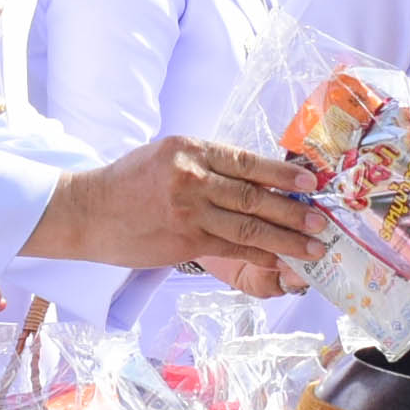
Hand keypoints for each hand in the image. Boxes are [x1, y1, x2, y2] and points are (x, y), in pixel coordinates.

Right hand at [31, 137, 325, 280]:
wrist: (86, 211)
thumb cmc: (126, 183)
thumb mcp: (164, 155)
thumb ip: (204, 162)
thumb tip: (249, 175)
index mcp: (190, 148)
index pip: (247, 161)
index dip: (283, 173)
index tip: (311, 181)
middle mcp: (192, 176)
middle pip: (255, 194)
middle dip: (294, 209)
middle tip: (322, 219)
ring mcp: (189, 209)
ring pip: (249, 224)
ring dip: (286, 237)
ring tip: (314, 245)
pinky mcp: (185, 239)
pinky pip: (232, 246)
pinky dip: (261, 254)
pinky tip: (281, 260)